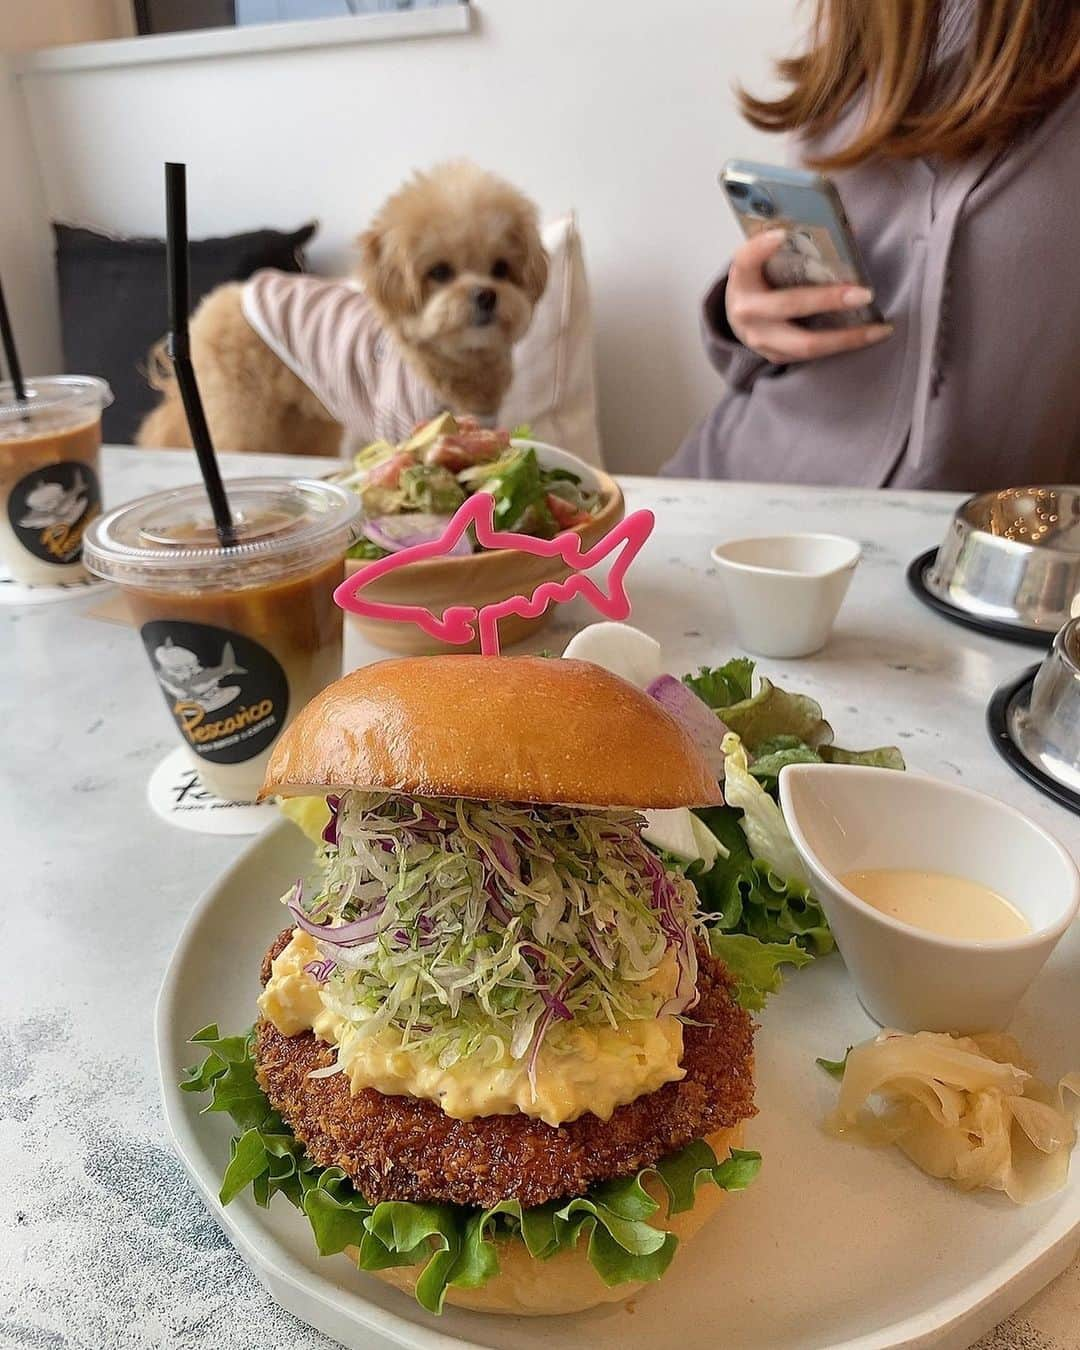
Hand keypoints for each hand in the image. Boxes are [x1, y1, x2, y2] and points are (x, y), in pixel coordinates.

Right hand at [725, 228, 892, 362]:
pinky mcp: (775, 356)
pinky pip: (812, 355)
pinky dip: (842, 346)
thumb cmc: (761, 281)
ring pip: (805, 344)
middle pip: (788, 306)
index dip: (761, 248)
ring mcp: (760, 340)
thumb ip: (795, 246)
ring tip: (879, 329)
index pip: (745, 260)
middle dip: (828, 300)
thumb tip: (849, 231)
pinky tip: (868, 337)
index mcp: (743, 279)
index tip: (783, 234)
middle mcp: (747, 311)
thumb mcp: (765, 261)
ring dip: (846, 338)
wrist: (740, 318)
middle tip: (865, 294)